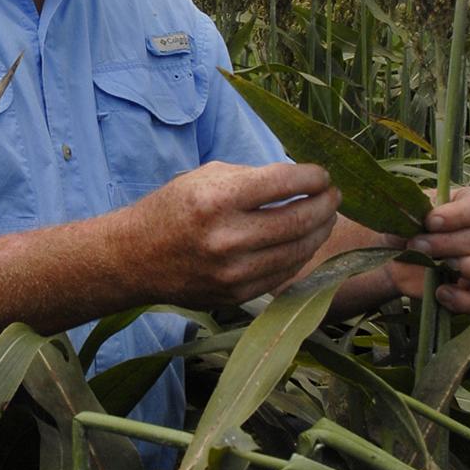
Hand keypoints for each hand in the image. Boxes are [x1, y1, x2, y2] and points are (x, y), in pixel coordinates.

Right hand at [118, 161, 341, 307]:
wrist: (134, 258)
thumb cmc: (172, 209)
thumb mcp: (205, 178)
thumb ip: (252, 178)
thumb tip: (299, 183)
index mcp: (218, 199)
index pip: (284, 183)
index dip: (313, 177)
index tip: (323, 174)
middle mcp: (227, 237)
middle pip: (299, 219)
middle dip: (326, 204)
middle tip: (335, 195)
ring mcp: (233, 272)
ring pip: (298, 250)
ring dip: (320, 230)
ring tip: (326, 217)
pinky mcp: (236, 295)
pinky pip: (283, 274)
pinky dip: (300, 255)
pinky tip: (304, 241)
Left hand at [385, 186, 469, 313]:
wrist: (398, 256)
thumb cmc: (409, 226)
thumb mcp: (408, 211)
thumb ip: (415, 208)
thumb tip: (420, 216)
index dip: (458, 215)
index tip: (430, 222)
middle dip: (447, 243)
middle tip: (417, 245)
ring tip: (443, 266)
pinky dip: (464, 300)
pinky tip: (441, 292)